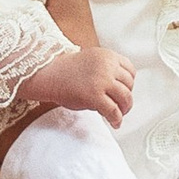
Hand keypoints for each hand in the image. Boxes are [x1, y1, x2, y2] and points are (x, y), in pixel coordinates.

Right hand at [14, 40, 136, 130]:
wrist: (48, 74)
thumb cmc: (67, 70)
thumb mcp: (92, 61)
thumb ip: (107, 69)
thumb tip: (121, 88)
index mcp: (108, 56)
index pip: (130, 70)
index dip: (129, 83)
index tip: (125, 91)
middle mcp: (107, 66)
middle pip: (129, 85)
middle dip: (127, 98)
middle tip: (123, 106)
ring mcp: (102, 80)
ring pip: (125, 98)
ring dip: (124, 109)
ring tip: (119, 115)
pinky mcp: (95, 95)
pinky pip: (113, 110)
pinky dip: (117, 119)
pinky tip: (114, 123)